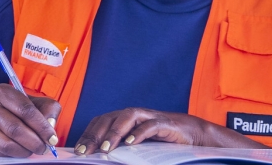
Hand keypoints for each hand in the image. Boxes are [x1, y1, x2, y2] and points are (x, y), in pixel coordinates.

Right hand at [0, 84, 60, 157]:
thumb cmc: (13, 108)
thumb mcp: (32, 101)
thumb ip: (47, 109)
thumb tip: (51, 125)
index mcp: (3, 92)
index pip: (25, 110)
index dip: (41, 126)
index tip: (52, 138)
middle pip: (15, 129)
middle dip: (34, 142)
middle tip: (44, 148)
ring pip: (6, 145)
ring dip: (24, 151)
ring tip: (32, 150)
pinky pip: (0, 153)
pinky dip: (14, 154)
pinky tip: (19, 149)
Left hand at [74, 108, 267, 154]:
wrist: (193, 135)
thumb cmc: (162, 141)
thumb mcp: (137, 146)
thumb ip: (121, 148)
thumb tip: (101, 157)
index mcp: (123, 118)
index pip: (100, 122)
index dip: (87, 134)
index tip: (78, 150)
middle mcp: (133, 114)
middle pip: (109, 118)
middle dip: (95, 135)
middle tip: (85, 151)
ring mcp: (149, 116)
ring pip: (127, 118)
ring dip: (114, 132)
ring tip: (106, 149)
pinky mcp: (164, 123)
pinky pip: (149, 126)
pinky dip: (138, 133)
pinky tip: (130, 144)